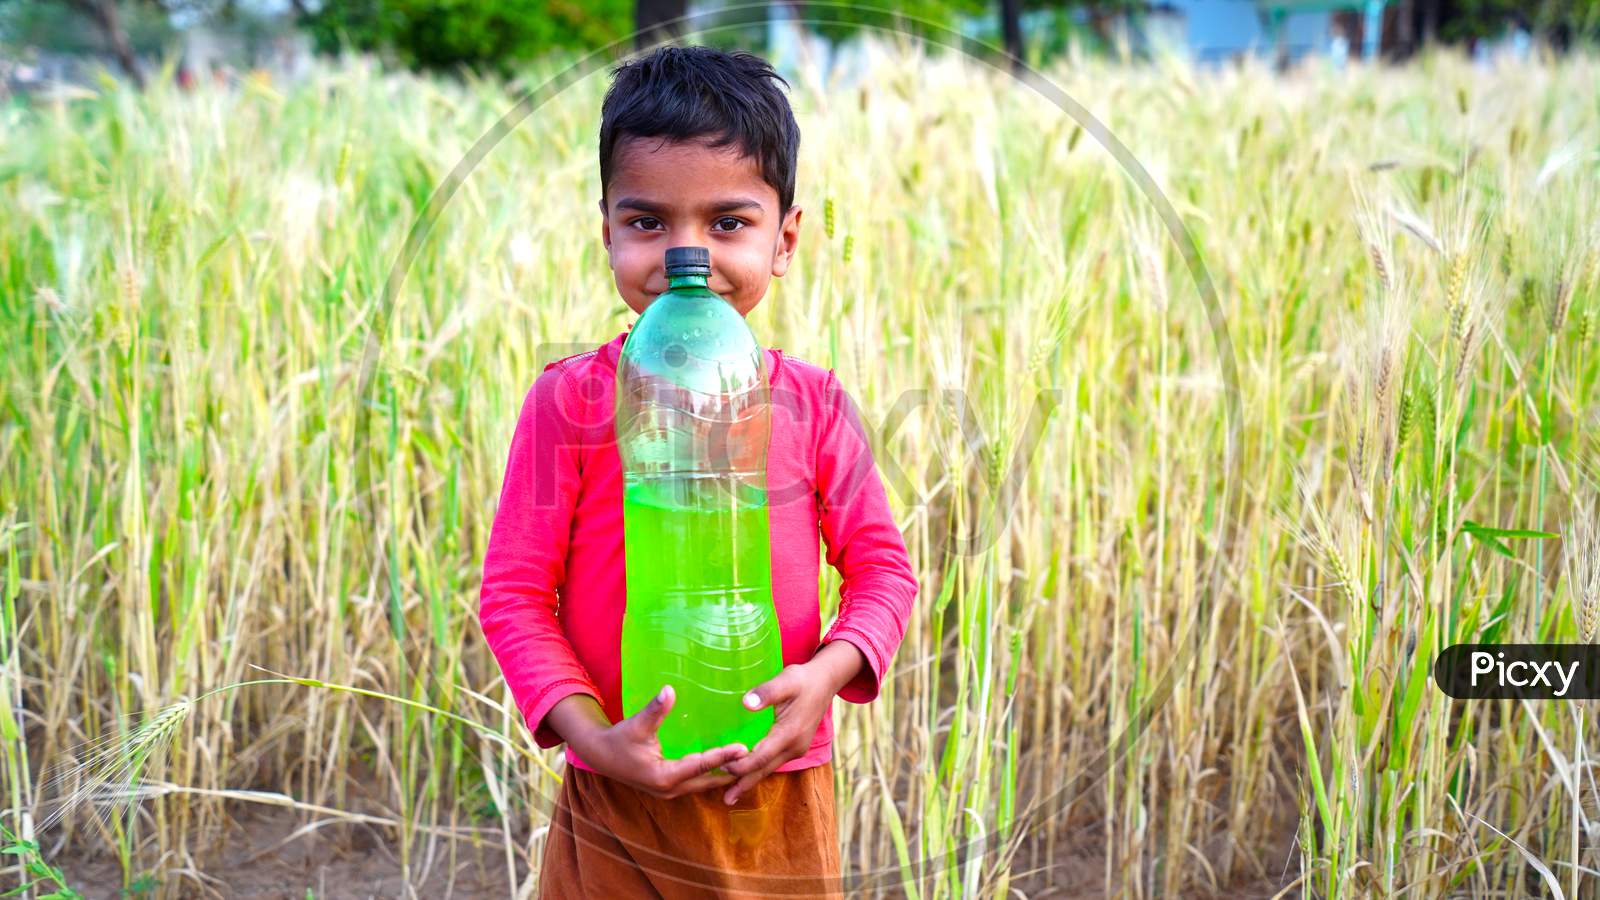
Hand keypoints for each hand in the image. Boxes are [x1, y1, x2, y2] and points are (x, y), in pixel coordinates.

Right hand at [547, 686, 749, 798]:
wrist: (601, 755)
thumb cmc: (618, 739)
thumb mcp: (636, 725)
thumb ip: (655, 710)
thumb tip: (669, 690)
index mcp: (664, 776)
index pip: (700, 765)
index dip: (723, 756)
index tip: (744, 748)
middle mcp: (671, 788)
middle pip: (708, 780)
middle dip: (731, 769)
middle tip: (757, 756)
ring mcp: (671, 790)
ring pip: (705, 784)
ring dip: (725, 774)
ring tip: (750, 761)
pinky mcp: (671, 786)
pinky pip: (698, 781)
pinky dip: (713, 773)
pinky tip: (729, 763)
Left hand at [721, 641, 864, 804]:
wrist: (825, 681)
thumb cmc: (802, 680)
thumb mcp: (785, 680)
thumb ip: (766, 692)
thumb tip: (747, 704)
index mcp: (790, 733)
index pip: (761, 757)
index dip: (741, 765)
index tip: (721, 767)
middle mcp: (794, 747)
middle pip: (765, 770)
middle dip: (744, 783)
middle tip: (725, 799)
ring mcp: (796, 749)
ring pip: (769, 769)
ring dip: (750, 780)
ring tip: (731, 795)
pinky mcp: (795, 747)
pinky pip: (773, 763)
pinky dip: (758, 770)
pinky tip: (746, 775)